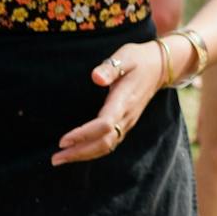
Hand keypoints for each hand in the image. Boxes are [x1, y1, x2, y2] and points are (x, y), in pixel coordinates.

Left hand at [55, 39, 169, 164]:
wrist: (161, 67)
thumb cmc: (138, 59)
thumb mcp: (126, 57)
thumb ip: (111, 68)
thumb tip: (96, 78)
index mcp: (125, 100)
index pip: (104, 124)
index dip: (83, 135)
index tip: (62, 141)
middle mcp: (127, 115)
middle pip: (105, 142)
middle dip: (80, 152)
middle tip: (55, 158)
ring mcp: (128, 121)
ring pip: (107, 146)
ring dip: (84, 154)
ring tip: (61, 159)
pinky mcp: (126, 123)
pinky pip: (110, 143)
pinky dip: (93, 151)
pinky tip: (78, 152)